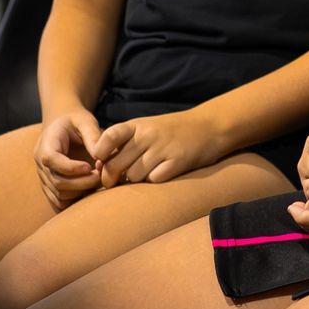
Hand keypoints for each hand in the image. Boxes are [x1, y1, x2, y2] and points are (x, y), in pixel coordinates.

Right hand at [35, 110, 104, 210]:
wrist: (63, 127)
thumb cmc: (76, 122)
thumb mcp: (85, 121)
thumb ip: (93, 135)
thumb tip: (101, 156)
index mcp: (45, 145)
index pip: (51, 160)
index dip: (71, 167)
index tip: (90, 166)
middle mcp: (40, 164)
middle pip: (57, 182)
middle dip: (82, 182)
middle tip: (101, 175)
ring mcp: (44, 178)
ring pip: (59, 195)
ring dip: (81, 192)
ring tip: (98, 180)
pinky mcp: (51, 188)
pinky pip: (60, 203)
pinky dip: (76, 201)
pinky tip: (90, 189)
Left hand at [91, 104, 227, 187]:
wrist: (209, 126)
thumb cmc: (171, 131)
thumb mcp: (146, 128)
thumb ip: (124, 142)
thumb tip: (100, 164)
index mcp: (137, 125)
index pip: (109, 137)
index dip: (99, 152)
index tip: (99, 161)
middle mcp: (147, 135)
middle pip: (116, 164)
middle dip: (110, 177)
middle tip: (111, 182)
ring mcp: (163, 148)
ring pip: (134, 176)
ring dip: (135, 180)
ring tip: (143, 174)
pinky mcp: (177, 161)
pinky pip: (154, 180)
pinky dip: (154, 181)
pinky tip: (161, 174)